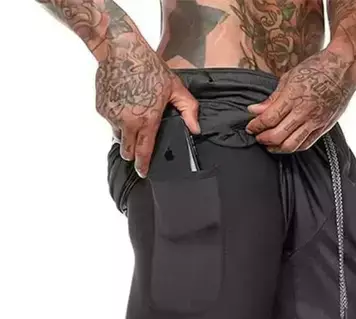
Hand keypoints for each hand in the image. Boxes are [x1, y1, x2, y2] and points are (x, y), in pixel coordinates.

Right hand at [95, 37, 199, 176]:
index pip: (143, 151)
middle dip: (132, 153)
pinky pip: (109, 120)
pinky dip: (116, 118)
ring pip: (117, 135)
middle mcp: (126, 122)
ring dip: (124, 134)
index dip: (143, 165)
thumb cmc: (149, 67)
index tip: (142, 173)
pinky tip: (124, 106)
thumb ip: (189, 111)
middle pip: (127, 149)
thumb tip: (196, 129)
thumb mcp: (176, 89)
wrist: (122, 50)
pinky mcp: (101, 107)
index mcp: (146, 121)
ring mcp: (111, 115)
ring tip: (133, 120)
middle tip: (137, 150)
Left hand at [245, 48, 355, 152]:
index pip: (269, 119)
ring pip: (291, 145)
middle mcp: (305, 111)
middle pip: (278, 135)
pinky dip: (292, 147)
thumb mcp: (289, 77)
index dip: (256, 126)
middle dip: (263, 138)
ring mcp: (315, 121)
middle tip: (257, 136)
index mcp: (294, 96)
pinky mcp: (324, 127)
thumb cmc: (316, 68)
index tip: (250, 127)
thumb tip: (254, 110)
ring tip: (269, 144)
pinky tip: (285, 144)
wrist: (345, 67)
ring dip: (276, 147)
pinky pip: (306, 144)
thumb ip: (272, 98)